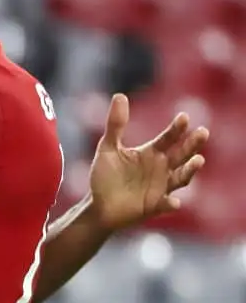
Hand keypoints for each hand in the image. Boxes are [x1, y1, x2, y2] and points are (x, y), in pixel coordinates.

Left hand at [88, 93, 208, 230]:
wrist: (99, 205)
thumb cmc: (105, 176)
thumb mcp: (107, 148)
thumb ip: (115, 125)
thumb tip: (119, 96)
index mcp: (151, 153)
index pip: (168, 138)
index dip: (176, 129)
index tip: (184, 117)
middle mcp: (161, 168)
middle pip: (181, 154)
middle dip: (192, 144)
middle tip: (202, 132)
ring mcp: (161, 187)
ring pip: (181, 178)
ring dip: (190, 170)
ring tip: (198, 160)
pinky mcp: (154, 206)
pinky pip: (165, 205)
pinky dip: (170, 203)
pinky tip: (174, 202)